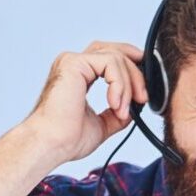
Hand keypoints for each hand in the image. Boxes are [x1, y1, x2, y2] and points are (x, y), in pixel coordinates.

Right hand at [21, 42, 148, 168]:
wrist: (51, 144)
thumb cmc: (66, 139)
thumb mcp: (101, 124)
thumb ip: (116, 113)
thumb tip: (134, 108)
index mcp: (78, 75)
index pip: (109, 57)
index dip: (131, 67)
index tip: (143, 89)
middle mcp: (74, 64)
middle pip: (115, 51)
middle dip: (135, 73)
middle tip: (143, 98)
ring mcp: (73, 61)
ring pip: (116, 57)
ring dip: (129, 84)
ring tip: (124, 110)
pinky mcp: (74, 63)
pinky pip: (110, 63)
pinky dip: (120, 84)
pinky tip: (116, 104)